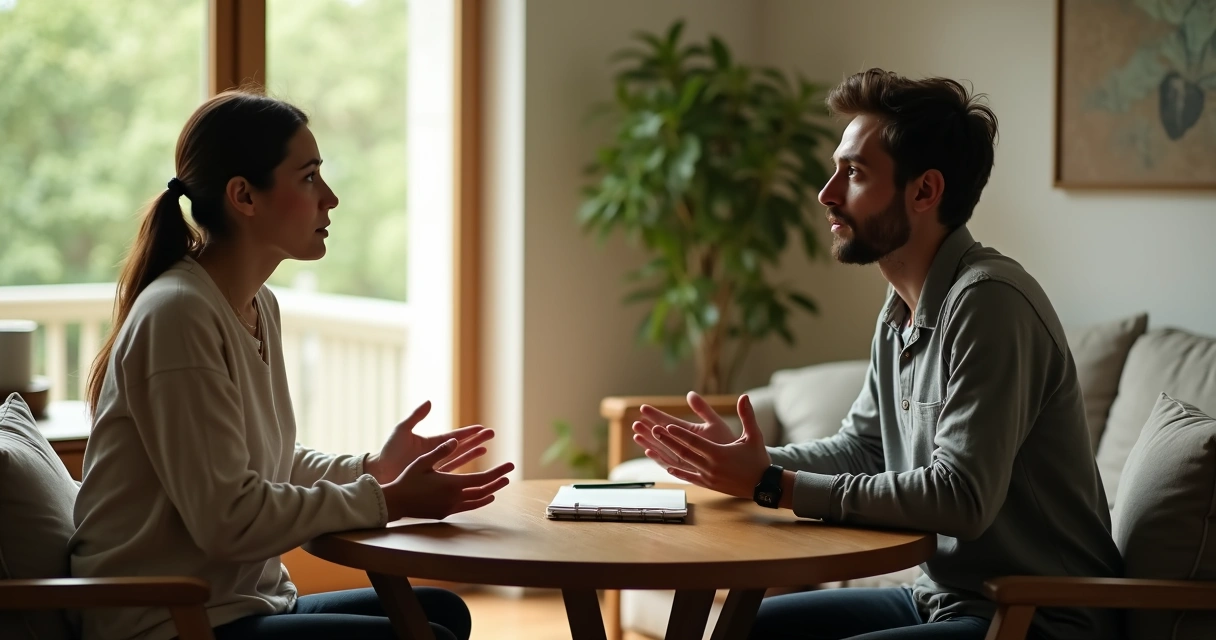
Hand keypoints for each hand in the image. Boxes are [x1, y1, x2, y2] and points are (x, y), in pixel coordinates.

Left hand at [365, 401, 494, 483]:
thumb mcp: (402, 430)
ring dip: (473, 453)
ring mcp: (435, 466)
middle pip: (461, 446)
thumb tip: (430, 401)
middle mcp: (436, 454)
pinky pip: (452, 474)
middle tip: (492, 434)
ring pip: (459, 459)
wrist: (380, 471)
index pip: (454, 436)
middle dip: (476, 440)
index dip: (468, 432)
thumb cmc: (389, 450)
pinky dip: (463, 471)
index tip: (481, 428)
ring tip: (486, 448)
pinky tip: (473, 470)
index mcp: (431, 442)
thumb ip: (416, 416)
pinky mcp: (433, 478)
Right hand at [381, 438, 515, 520]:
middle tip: (509, 474)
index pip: (482, 479)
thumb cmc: (407, 480)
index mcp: (451, 484)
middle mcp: (454, 498)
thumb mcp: (423, 461)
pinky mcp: (445, 513)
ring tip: (500, 485)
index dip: (498, 472)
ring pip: (477, 501)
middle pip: (483, 490)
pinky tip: (485, 498)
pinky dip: (479, 501)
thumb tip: (455, 440)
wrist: (395, 503)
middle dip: (497, 482)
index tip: (510, 465)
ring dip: (490, 492)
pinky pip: (468, 507)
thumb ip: (440, 451)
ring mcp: (450, 507)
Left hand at [643, 395, 770, 498]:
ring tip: (650, 446)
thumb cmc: (758, 458)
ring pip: (682, 464)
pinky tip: (666, 466)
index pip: (695, 441)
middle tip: (651, 430)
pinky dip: (677, 472)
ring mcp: (708, 477)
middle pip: (684, 452)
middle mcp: (711, 466)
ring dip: (665, 454)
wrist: (764, 485)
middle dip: (666, 440)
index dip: (679, 434)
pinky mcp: (708, 485)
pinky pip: (688, 477)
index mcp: (720, 453)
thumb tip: (744, 396)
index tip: (665, 425)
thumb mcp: (754, 435)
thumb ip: (747, 415)